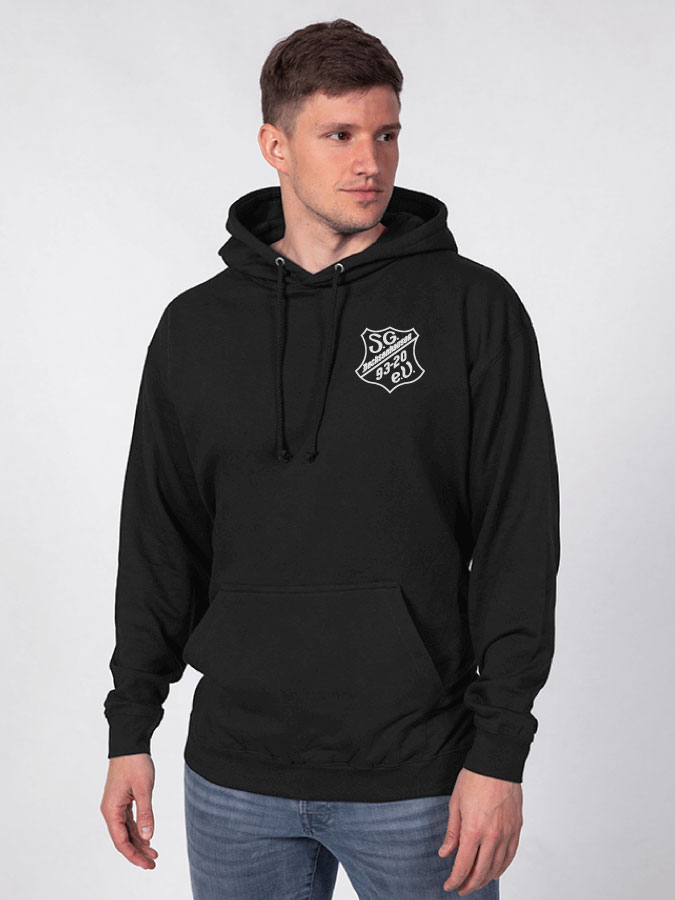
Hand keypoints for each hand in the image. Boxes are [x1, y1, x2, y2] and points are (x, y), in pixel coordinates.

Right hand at [100, 753, 158, 868]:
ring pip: (126, 831)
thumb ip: (145, 813)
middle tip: (153, 863)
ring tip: (153, 853)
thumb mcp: (143, 788)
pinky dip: (138, 830)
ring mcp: (115, 805)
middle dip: (137, 852)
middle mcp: (110, 810)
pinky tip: (147, 837)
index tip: (147, 864)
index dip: (133, 855)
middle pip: (123, 838)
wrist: (129, 744)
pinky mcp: (122, 800)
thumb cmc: (134, 763)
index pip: (120, 841)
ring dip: (139, 842)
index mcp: (111, 810)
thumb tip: (148, 836)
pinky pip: (128, 821)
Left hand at [438, 767, 521, 894]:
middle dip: (469, 884)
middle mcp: (492, 836)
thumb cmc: (475, 778)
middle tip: (461, 888)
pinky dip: (502, 867)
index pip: (463, 866)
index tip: (449, 886)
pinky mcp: (516, 828)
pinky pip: (510, 855)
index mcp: (473, 830)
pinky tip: (495, 871)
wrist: (497, 763)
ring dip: (485, 879)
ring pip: (497, 867)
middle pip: (481, 872)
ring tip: (476, 882)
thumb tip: (445, 852)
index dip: (455, 880)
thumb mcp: (455, 804)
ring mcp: (507, 833)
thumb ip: (452, 832)